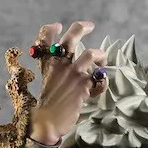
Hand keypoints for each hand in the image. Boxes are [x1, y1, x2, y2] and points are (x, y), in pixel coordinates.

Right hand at [28, 20, 106, 144]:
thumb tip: (62, 59)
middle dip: (82, 27)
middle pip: (72, 37)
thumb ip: (51, 67)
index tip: (58, 26)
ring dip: (100, 56)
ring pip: (91, 54)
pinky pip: (100, 79)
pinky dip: (102, 82)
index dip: (51, 28)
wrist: (47, 122)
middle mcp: (60, 63)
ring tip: (101, 63)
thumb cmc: (46, 103)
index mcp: (48, 62)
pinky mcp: (83, 86)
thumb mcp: (45, 80)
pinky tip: (100, 85)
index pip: (45, 37)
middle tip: (90, 26)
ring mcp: (73, 74)